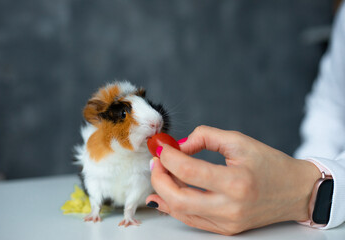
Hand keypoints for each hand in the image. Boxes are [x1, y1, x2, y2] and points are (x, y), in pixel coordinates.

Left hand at [146, 125, 320, 234]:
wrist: (295, 191)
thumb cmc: (269, 164)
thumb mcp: (239, 141)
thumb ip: (205, 136)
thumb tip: (179, 146)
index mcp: (237, 182)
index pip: (189, 171)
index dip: (168, 157)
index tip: (162, 147)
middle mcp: (231, 207)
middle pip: (178, 197)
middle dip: (159, 178)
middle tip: (156, 162)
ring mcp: (227, 223)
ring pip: (181, 212)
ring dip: (163, 191)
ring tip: (159, 173)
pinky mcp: (226, 229)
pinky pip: (191, 220)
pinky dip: (173, 207)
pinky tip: (163, 195)